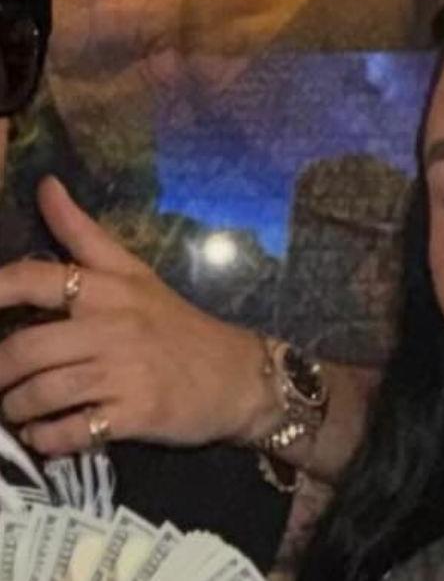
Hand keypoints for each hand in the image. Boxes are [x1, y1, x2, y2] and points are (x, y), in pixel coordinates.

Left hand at [0, 177, 278, 455]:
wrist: (240, 377)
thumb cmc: (179, 326)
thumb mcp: (137, 275)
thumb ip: (85, 235)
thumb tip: (45, 184)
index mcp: (109, 289)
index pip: (33, 280)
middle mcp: (114, 327)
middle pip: (24, 349)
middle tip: (1, 382)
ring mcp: (126, 372)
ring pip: (41, 394)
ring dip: (16, 409)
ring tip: (19, 412)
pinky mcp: (137, 414)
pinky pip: (71, 431)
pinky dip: (47, 439)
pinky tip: (48, 435)